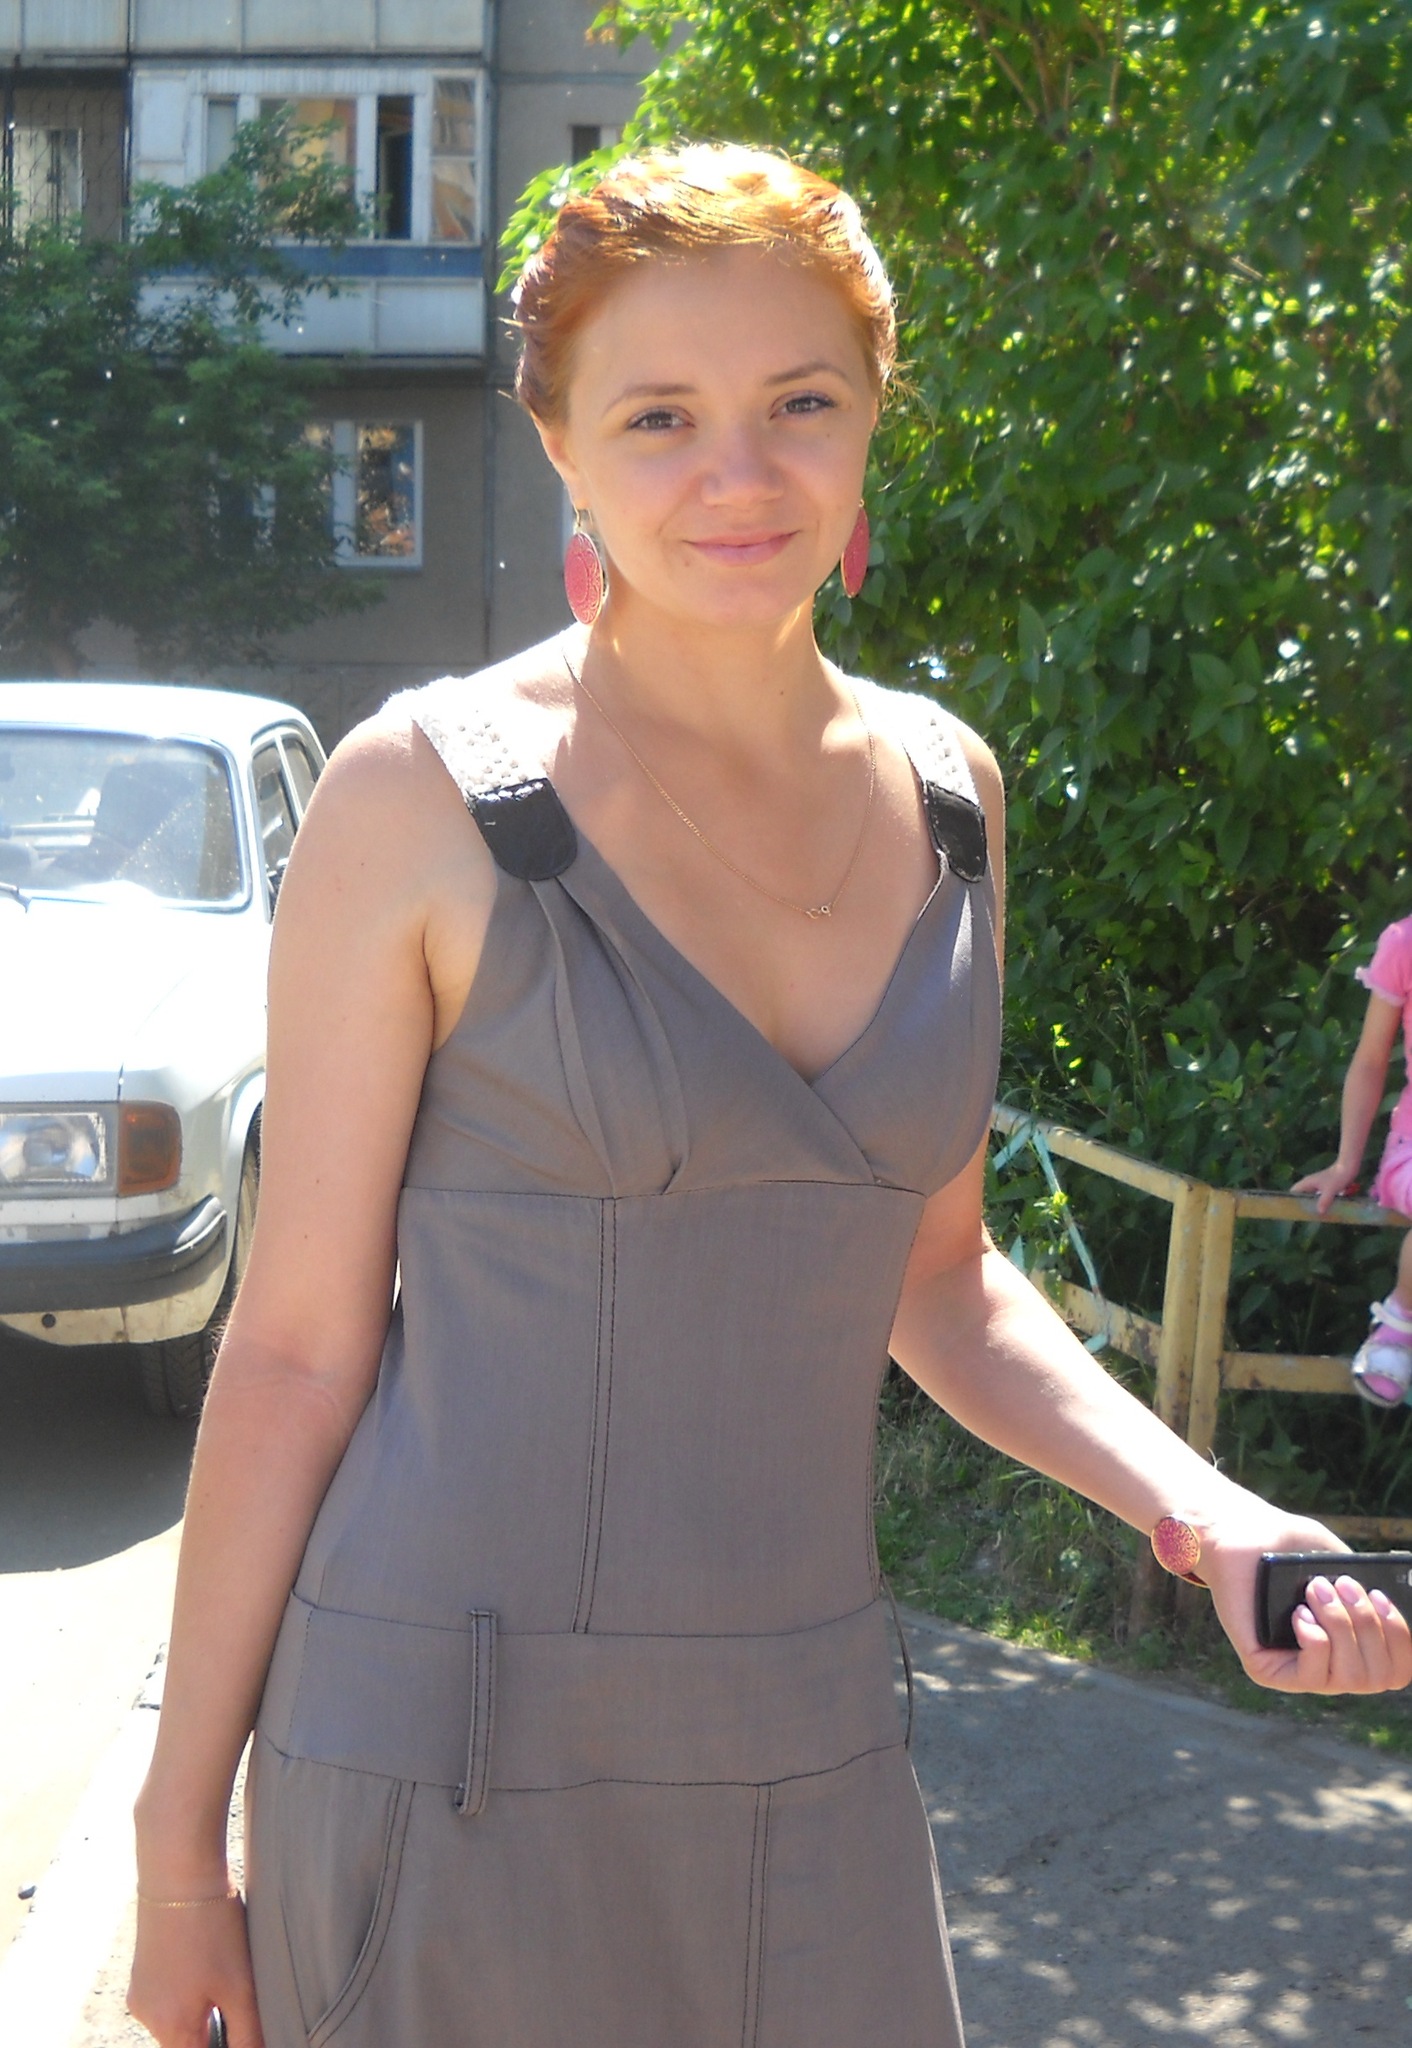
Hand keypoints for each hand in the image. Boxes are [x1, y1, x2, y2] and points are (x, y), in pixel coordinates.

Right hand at [128, 1893, 263, 2047]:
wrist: (177, 1869)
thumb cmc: (211, 1926)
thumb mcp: (240, 1985)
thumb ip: (248, 2033)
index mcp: (171, 2029)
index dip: (226, 2047)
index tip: (243, 2024)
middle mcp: (148, 2017)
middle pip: (188, 2043)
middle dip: (216, 2031)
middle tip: (242, 2000)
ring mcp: (140, 1992)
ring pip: (178, 2020)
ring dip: (204, 2010)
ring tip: (228, 1975)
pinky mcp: (142, 1969)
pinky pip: (168, 1996)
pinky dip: (191, 1990)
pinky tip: (210, 1960)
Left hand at [1198, 1506, 1411, 1695]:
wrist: (1240, 1537)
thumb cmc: (1290, 1548)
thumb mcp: (1339, 1563)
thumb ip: (1364, 1589)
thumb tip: (1383, 1611)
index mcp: (1353, 1647)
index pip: (1396, 1671)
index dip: (1400, 1639)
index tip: (1382, 1596)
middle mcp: (1331, 1667)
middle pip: (1379, 1677)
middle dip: (1368, 1625)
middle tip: (1345, 1584)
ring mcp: (1299, 1673)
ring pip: (1351, 1677)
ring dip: (1340, 1626)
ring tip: (1316, 1588)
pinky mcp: (1267, 1672)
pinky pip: (1310, 1676)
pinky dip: (1315, 1641)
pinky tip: (1298, 1612)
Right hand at [1291, 1161, 1356, 1216]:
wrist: (1348, 1167)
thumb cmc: (1337, 1177)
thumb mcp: (1330, 1190)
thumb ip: (1324, 1201)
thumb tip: (1319, 1212)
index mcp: (1307, 1182)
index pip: (1294, 1191)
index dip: (1292, 1200)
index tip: (1294, 1210)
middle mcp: (1310, 1183)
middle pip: (1303, 1195)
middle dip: (1304, 1204)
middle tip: (1306, 1216)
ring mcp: (1318, 1185)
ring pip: (1312, 1196)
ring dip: (1314, 1204)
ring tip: (1316, 1215)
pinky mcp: (1326, 1186)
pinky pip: (1320, 1196)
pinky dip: (1322, 1202)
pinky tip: (1326, 1209)